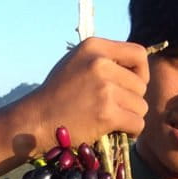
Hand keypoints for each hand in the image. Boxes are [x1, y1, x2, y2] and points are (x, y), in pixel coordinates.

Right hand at [12, 37, 149, 149]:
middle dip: (132, 100)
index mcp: (94, 47)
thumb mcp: (77, 63)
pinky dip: (131, 131)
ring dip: (131, 116)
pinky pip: (137, 123)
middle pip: (141, 85)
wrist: (36, 121)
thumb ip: (104, 60)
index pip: (138, 54)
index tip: (130, 85)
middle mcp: (100, 63)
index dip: (140, 72)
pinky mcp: (107, 113)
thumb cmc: (56, 94)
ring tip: (111, 119)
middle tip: (114, 108)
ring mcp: (104, 88)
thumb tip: (136, 68)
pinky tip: (117, 130)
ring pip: (141, 106)